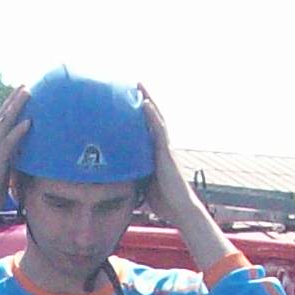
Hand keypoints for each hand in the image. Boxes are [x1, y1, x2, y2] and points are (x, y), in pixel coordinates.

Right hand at [0, 87, 30, 231]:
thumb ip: (8, 168)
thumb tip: (19, 166)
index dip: (9, 109)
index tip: (19, 96)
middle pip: (1, 117)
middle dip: (13, 100)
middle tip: (25, 84)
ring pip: (3, 124)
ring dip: (16, 107)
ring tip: (28, 92)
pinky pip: (8, 144)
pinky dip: (18, 131)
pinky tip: (29, 121)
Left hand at [140, 90, 192, 215]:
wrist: (180, 209)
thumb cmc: (163, 201)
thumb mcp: (143, 186)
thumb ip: (133, 177)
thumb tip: (115, 178)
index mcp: (157, 154)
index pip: (148, 129)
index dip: (141, 115)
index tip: (131, 101)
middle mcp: (162, 147)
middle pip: (153, 119)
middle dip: (145, 101)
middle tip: (135, 85)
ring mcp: (165, 148)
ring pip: (157, 119)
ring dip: (148, 101)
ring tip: (139, 86)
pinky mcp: (166, 151)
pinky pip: (158, 129)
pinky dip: (151, 115)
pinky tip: (144, 104)